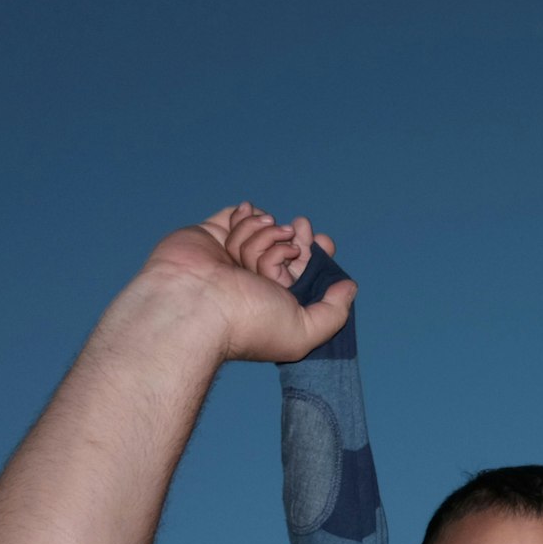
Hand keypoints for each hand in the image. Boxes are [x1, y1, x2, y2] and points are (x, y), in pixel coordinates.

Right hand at [139, 202, 355, 362]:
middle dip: (295, 236)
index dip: (317, 253)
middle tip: (299, 229)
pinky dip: (245, 214)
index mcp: (275, 300)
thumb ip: (333, 313)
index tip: (323, 241)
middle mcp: (252, 279)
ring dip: (264, 233)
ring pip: (261, 231)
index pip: (304, 270)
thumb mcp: (304, 332)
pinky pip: (235, 216)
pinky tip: (249, 212)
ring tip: (256, 245)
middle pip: (285, 246)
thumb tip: (349, 287)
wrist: (193, 304)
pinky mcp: (209, 237)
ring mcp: (229, 257)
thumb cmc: (247, 323)